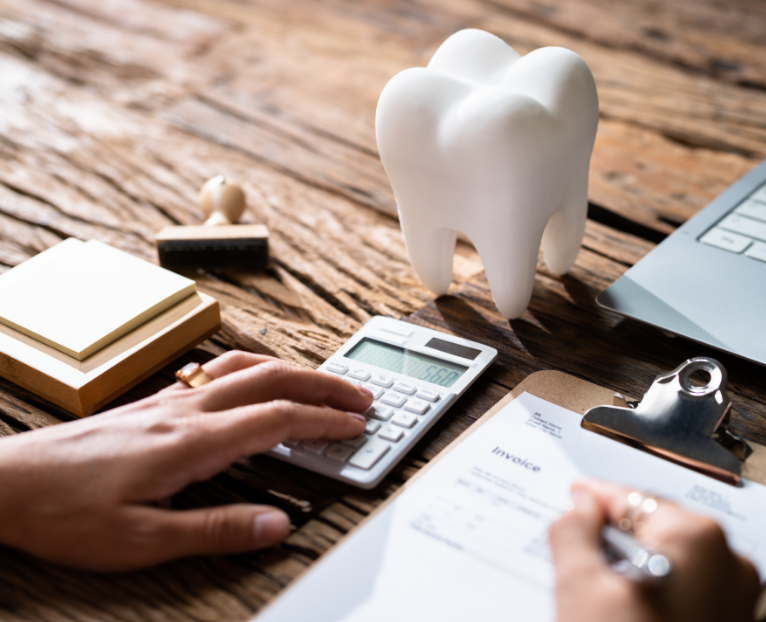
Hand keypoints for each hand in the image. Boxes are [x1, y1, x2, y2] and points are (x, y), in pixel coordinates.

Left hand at [0, 351, 372, 571]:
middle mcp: (185, 410)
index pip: (276, 419)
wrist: (5, 484)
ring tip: (323, 383)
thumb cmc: (65, 512)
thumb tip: (278, 526)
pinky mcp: (154, 405)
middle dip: (324, 386)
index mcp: (191, 442)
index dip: (323, 422)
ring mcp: (169, 401)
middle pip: (272, 379)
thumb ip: (216, 531)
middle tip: (361, 396)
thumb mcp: (141, 540)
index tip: (357, 426)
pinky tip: (258, 381)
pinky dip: (259, 370)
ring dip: (294, 371)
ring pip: (246, 367)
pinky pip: (220, 372)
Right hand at [549, 479, 759, 621]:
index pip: (633, 500)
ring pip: (668, 563)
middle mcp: (730, 564)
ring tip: (596, 590)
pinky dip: (653, 592)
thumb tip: (579, 509)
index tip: (574, 496)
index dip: (594, 498)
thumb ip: (573, 534)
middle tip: (576, 545)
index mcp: (700, 539)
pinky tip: (624, 610)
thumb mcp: (582, 590)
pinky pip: (684, 592)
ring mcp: (737, 600)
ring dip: (631, 568)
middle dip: (613, 537)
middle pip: (653, 530)